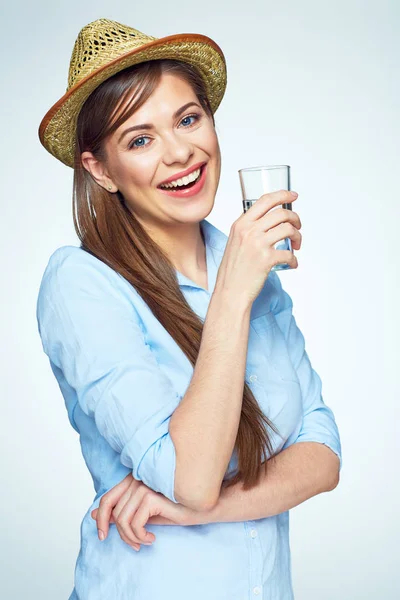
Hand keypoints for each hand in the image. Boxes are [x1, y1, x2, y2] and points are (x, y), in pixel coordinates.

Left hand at [90, 474, 200, 550]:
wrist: (200, 507)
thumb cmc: (175, 509)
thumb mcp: (144, 513)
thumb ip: (121, 512)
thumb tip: (93, 515)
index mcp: (133, 479)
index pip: (106, 499)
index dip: (100, 519)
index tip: (103, 535)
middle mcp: (136, 479)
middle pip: (112, 510)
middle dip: (119, 534)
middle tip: (134, 545)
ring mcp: (143, 486)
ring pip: (122, 520)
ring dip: (132, 538)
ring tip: (144, 542)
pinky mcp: (151, 496)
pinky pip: (134, 524)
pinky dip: (140, 537)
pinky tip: (151, 538)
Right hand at [214, 190, 301, 306]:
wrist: (229, 292)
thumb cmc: (233, 271)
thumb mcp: (235, 243)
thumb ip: (248, 230)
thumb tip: (269, 223)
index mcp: (240, 224)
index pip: (265, 201)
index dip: (282, 195)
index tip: (293, 196)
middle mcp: (248, 231)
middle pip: (281, 213)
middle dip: (295, 218)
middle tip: (298, 227)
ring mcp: (257, 244)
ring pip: (288, 229)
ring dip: (298, 236)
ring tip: (297, 245)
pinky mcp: (266, 259)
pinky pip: (289, 253)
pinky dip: (294, 259)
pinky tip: (292, 264)